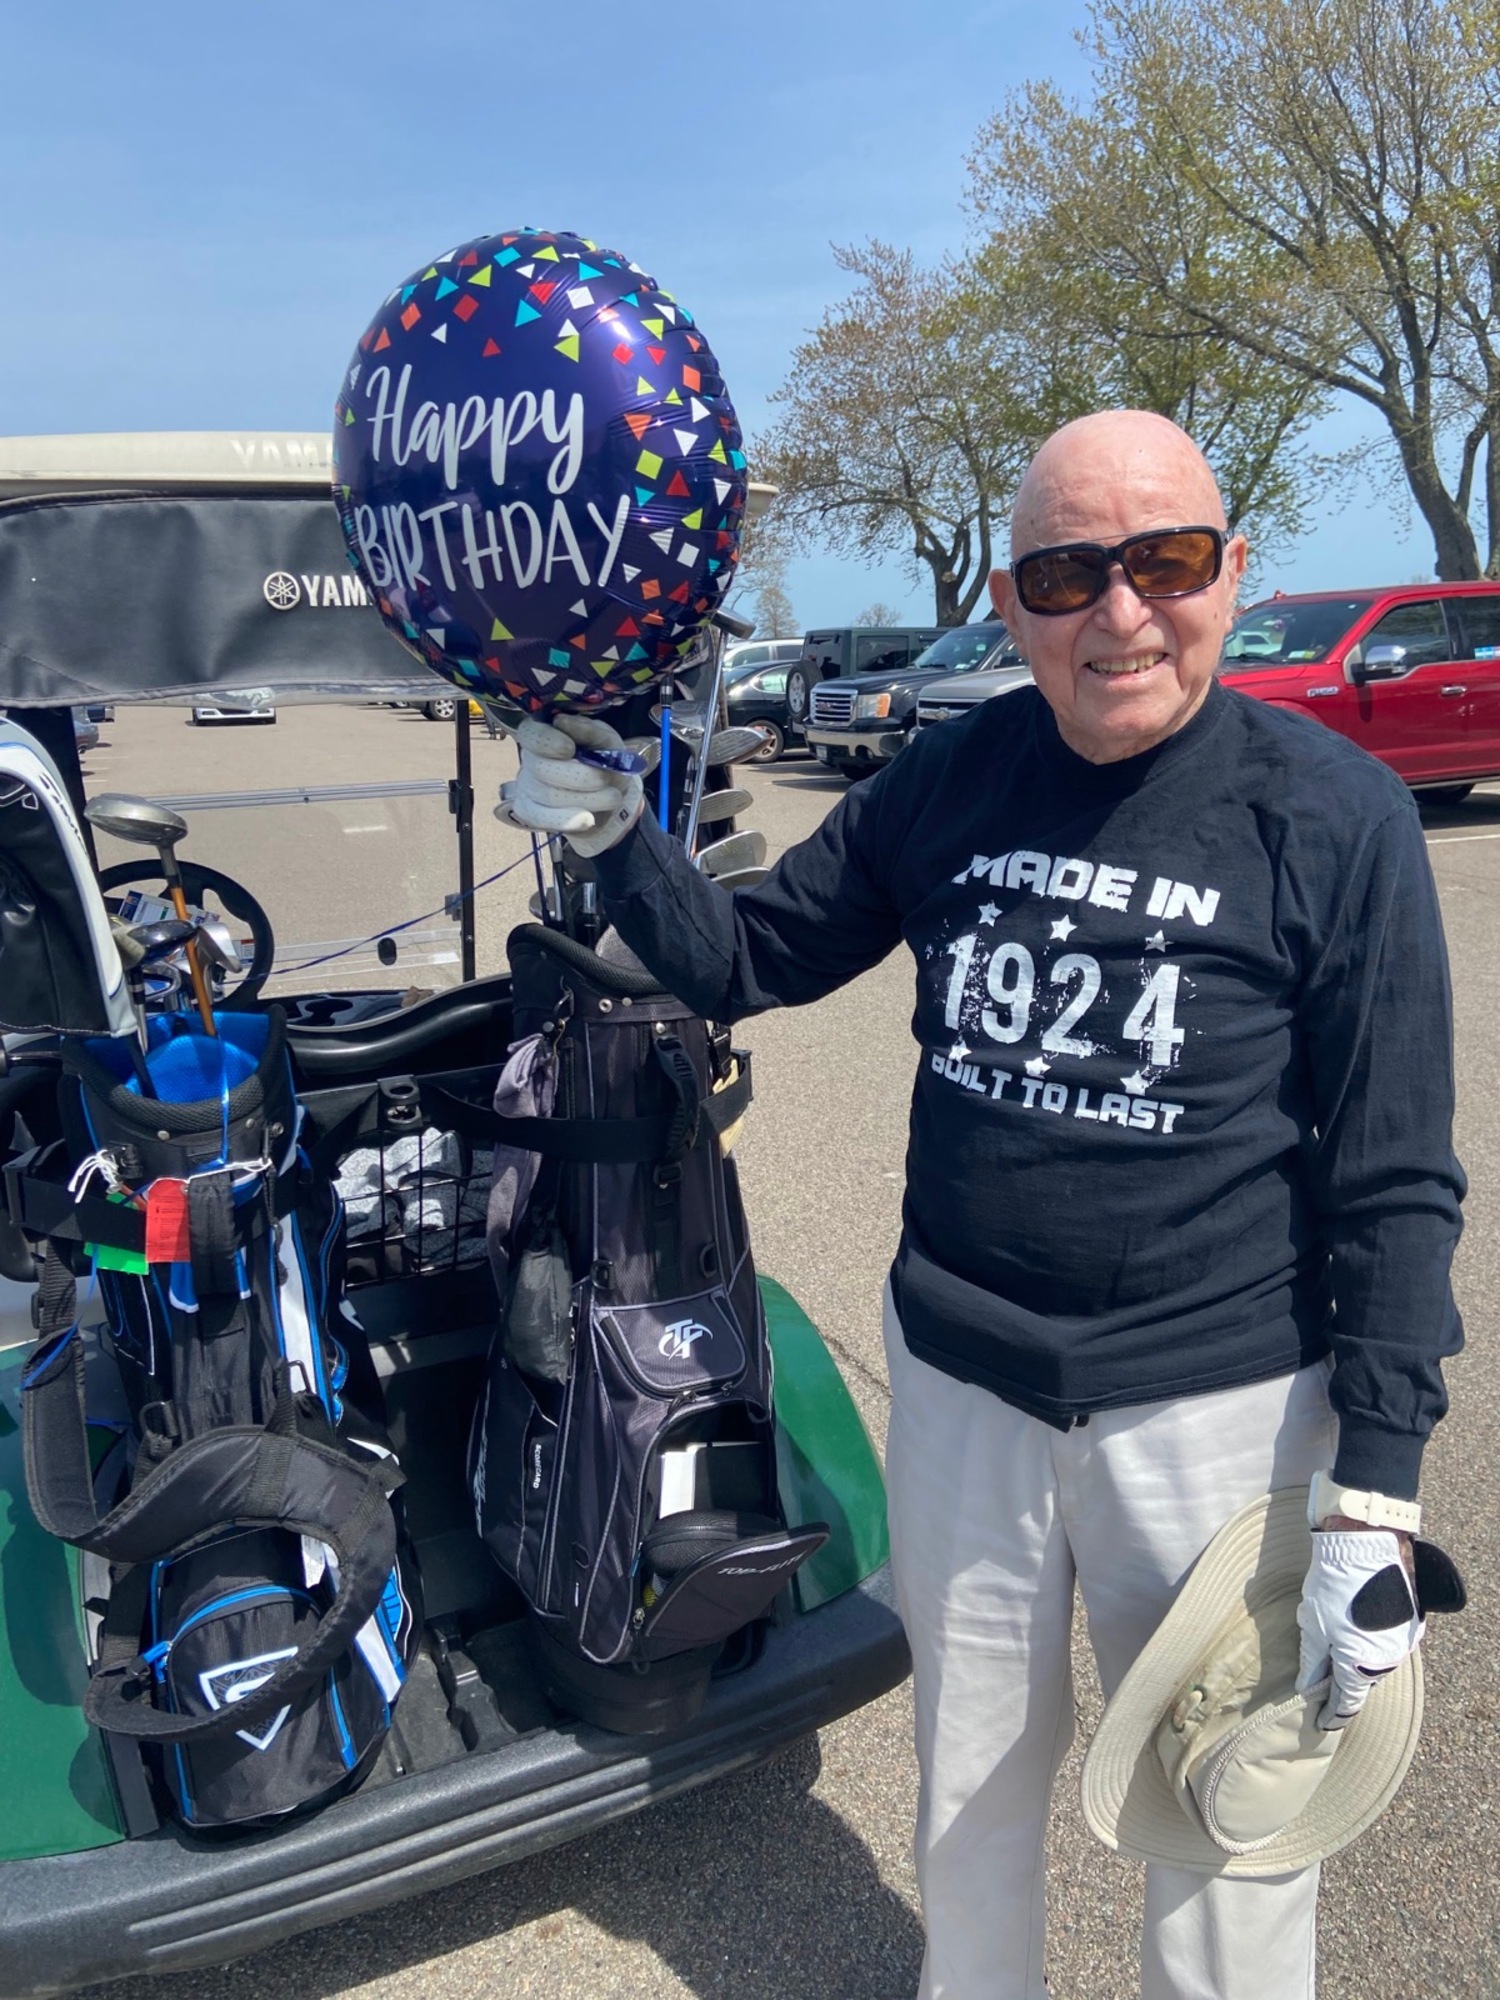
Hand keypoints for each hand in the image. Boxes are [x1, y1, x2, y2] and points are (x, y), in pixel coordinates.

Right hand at [498, 714, 643, 858]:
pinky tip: (587, 819)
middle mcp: (530, 759)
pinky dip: (566, 820)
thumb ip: (587, 730)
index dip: (546, 741)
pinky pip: (541, 818)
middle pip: (540, 768)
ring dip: (585, 798)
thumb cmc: (605, 758)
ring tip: (612, 797)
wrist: (611, 791)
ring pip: (547, 795)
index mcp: (544, 734)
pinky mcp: (531, 813)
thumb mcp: (606, 739)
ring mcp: (528, 787)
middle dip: (576, 776)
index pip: (530, 734)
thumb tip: (561, 721)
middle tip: (604, 779)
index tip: (570, 748)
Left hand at [1296, 1528, 1422, 1730]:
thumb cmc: (1335, 1584)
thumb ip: (1312, 1661)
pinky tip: (1353, 1631)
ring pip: (1375, 1660)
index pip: (1348, 1701)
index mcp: (1364, 1666)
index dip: (1333, 1714)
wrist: (1366, 1541)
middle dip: (1343, 1683)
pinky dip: (1369, 1642)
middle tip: (1323, 1684)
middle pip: (1362, 1680)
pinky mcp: (1410, 1619)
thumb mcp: (1313, 1625)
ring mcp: (1404, 1639)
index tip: (1322, 1722)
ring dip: (1357, 1660)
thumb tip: (1308, 1687)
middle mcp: (1390, 1658)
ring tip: (1335, 1654)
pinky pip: (1387, 1641)